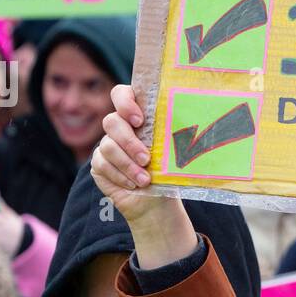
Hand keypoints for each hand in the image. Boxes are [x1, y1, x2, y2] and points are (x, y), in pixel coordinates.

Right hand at [92, 85, 196, 266]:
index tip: (140, 120)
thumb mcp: (174, 151)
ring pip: (108, 146)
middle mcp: (119, 127)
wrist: (157, 202)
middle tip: (147, 158)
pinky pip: (102, 164)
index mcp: (137, 116)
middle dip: (130, 141)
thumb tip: (196, 121)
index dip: (125, 102)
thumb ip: (174, 133)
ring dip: (128, 164)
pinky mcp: (99, 163)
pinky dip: (120, 176)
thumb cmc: (168, 172)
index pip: (121, 94)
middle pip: (112, 121)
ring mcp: (107, 144)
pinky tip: (134, 185)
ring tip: (144, 179)